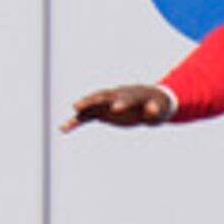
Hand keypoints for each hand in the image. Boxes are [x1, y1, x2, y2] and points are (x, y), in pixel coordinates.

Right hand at [60, 83, 177, 131]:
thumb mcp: (160, 109)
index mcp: (133, 95)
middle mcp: (117, 96)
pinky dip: (76, 121)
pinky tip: (63, 128)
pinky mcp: (101, 112)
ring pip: (91, 104)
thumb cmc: (158, 105)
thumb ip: (155, 110)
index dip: (122, 102)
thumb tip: (152, 110)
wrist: (150, 101)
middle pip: (104, 97)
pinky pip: (86, 116)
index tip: (116, 109)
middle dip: (93, 100)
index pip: (126, 97)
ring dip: (81, 108)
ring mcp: (107, 103)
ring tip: (69, 115)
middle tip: (79, 106)